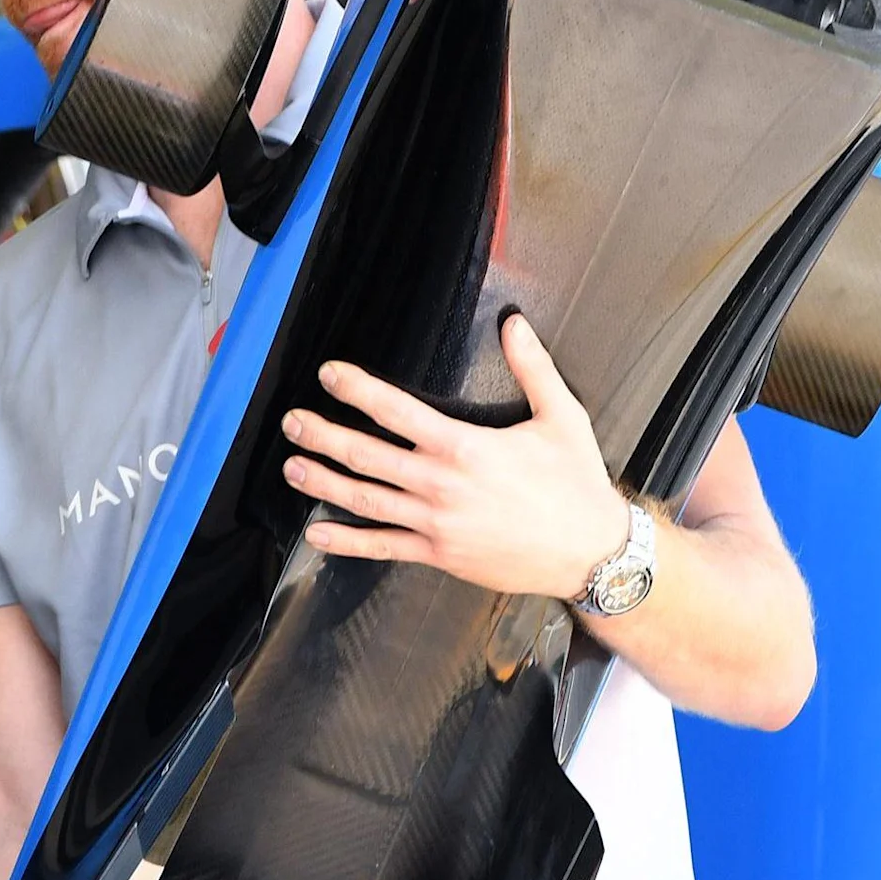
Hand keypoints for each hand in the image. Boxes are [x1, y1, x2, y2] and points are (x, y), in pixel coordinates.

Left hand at [279, 313, 635, 599]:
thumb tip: (514, 324)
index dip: (357, 390)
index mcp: (464, 447)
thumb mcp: (562, 416)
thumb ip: (533, 367)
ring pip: (366, 500)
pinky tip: (316, 535)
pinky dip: (346, 543)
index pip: (396, 410)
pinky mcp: (438, 554)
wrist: (589, 551)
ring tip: (291, 467)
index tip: (329, 376)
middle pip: (367, 455)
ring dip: (323, 483)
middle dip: (324, 436)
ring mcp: (435, 523)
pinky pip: (383, 548)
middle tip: (292, 420)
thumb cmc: (576, 483)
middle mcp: (441, 485)